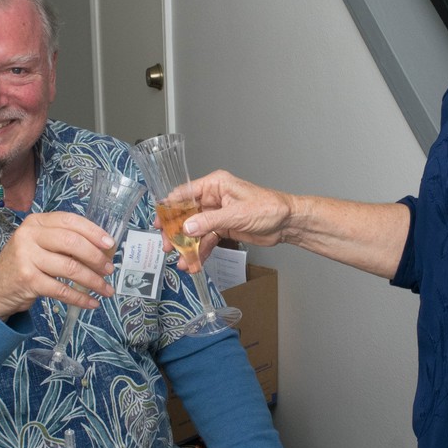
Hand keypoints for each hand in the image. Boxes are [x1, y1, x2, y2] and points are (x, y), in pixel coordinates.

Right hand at [0, 211, 117, 319]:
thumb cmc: (24, 264)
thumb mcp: (39, 244)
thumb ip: (64, 241)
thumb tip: (103, 249)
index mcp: (35, 222)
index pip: (70, 221)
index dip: (93, 231)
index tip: (110, 244)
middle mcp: (29, 236)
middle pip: (72, 242)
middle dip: (96, 257)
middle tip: (109, 269)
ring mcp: (26, 258)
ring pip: (70, 268)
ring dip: (93, 281)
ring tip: (105, 288)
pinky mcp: (27, 280)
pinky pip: (61, 290)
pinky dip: (80, 298)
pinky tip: (91, 302)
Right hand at [162, 170, 293, 266]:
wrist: (287, 223)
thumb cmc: (268, 208)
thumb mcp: (236, 214)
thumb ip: (209, 221)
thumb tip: (186, 228)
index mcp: (215, 185)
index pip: (184, 194)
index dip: (169, 208)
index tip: (159, 223)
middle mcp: (213, 198)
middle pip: (186, 214)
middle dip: (176, 232)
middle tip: (168, 247)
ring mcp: (217, 214)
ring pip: (195, 230)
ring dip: (188, 246)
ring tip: (181, 261)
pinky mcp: (223, 228)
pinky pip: (206, 240)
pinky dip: (200, 252)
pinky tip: (194, 263)